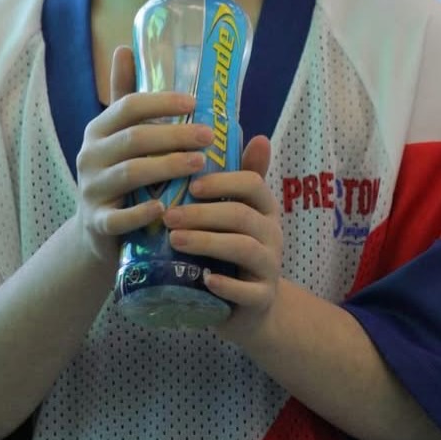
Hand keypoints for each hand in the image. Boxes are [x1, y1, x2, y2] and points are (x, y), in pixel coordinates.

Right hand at [74, 46, 213, 264]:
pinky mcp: (97, 222)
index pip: (127, 106)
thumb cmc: (121, 174)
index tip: (193, 102)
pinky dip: (141, 212)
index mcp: (99, 130)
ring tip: (200, 164)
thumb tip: (126, 47)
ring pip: (130, 173)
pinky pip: (119, 217)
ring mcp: (91, 189)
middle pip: (134, 138)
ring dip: (167, 166)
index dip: (160, 102)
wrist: (97, 232)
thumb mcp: (121, 135)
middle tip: (209, 135)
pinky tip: (165, 208)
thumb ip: (126, 96)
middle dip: (174, 135)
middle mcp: (90, 155)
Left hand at [162, 134, 282, 337]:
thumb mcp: (230, 210)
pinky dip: (226, 285)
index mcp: (263, 207)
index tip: (191, 185)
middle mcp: (272, 233)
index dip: (222, 182)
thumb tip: (246, 134)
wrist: (248, 305)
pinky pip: (249, 291)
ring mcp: (270, 267)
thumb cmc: (230, 247)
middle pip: (241, 215)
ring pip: (243, 248)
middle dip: (203, 214)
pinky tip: (204, 279)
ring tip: (174, 240)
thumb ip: (229, 177)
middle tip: (169, 216)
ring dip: (207, 242)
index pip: (252, 183)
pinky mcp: (262, 299)